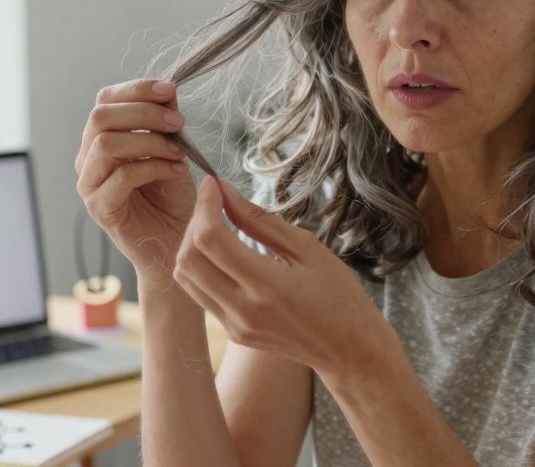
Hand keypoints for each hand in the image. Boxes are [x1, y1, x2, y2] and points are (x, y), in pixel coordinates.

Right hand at [75, 79, 196, 289]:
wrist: (178, 244)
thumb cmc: (174, 199)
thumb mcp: (174, 150)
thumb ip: (165, 121)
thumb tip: (167, 90)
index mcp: (102, 138)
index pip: (105, 100)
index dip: (136, 89)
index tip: (170, 90)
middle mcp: (88, 159)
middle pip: (100, 116)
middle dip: (144, 113)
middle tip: (178, 123)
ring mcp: (89, 184)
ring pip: (106, 144)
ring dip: (149, 141)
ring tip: (179, 153)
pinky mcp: (99, 208)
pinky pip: (120, 177)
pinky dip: (153, 167)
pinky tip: (176, 172)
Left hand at [172, 176, 392, 374]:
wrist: (348, 350)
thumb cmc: (339, 294)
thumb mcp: (307, 247)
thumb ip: (260, 219)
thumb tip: (225, 191)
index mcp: (267, 286)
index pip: (210, 239)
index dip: (204, 204)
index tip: (213, 183)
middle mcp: (243, 310)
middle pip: (188, 258)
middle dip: (193, 221)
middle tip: (213, 202)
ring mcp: (234, 327)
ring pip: (185, 277)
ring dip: (191, 244)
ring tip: (215, 224)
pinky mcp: (232, 334)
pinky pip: (199, 293)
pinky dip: (201, 266)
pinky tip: (222, 251)